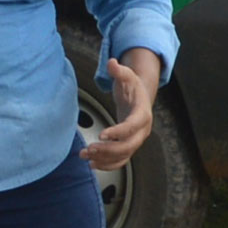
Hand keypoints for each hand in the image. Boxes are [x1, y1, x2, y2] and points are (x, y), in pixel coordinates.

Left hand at [79, 49, 161, 170]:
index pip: (133, 126)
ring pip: (123, 155)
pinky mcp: (129, 147)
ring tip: (85, 155)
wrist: (139, 98)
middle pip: (129, 146)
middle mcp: (142, 131)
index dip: (119, 132)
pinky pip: (120, 160)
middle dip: (109, 149)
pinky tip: (92, 164)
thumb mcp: (127, 76)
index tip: (102, 134)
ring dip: (104, 159)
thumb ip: (119, 71)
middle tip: (90, 148)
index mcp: (143, 114)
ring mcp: (136, 140)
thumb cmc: (132, 87)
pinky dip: (107, 165)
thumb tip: (112, 62)